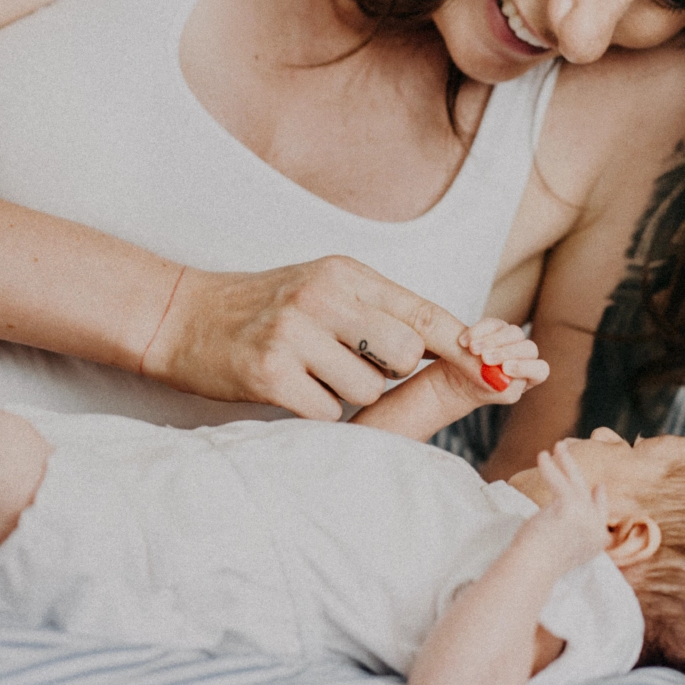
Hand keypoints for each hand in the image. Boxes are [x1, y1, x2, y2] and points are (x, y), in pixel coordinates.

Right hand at [139, 256, 474, 419]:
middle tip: (348, 364)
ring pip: (369, 389)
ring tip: (309, 372)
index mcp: (346, 273)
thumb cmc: (263, 309)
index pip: (424, 311)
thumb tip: (459, 343)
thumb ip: (382, 311)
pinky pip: (328, 411)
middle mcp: (324, 296)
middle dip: (390, 373)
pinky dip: (315, 410)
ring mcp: (295, 333)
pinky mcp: (270, 372)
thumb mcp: (325, 290)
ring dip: (347, 394)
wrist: (180, 317)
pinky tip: (289, 388)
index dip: (467, 345)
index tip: (505, 369)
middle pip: (406, 354)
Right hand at [458, 318, 549, 402]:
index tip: (505, 368)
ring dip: (491, 341)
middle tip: (485, 358)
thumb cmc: (483, 389)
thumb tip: (500, 373)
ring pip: (513, 333)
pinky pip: (492, 324)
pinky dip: (478, 331)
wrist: (464, 378)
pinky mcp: (498, 327)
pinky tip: (464, 342)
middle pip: (529, 348)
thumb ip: (499, 386)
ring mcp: (513, 339)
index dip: (525, 367)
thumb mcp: (491, 392)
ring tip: (472, 350)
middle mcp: (526, 355)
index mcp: (531, 376)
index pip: (540, 370)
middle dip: (507, 352)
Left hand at [515, 445, 609, 576]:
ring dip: (566, 462)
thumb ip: (567, 533)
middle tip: (570, 455)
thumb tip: (558, 515)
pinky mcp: (571, 508)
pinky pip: (560, 482)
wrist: (532, 569)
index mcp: (596, 544)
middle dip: (577, 473)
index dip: (600, 500)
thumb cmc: (536, 564)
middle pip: (588, 495)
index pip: (601, 516)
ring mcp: (586, 519)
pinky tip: (543, 456)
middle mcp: (595, 530)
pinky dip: (551, 468)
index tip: (600, 486)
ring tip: (557, 446)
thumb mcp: (560, 548)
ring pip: (576, 484)